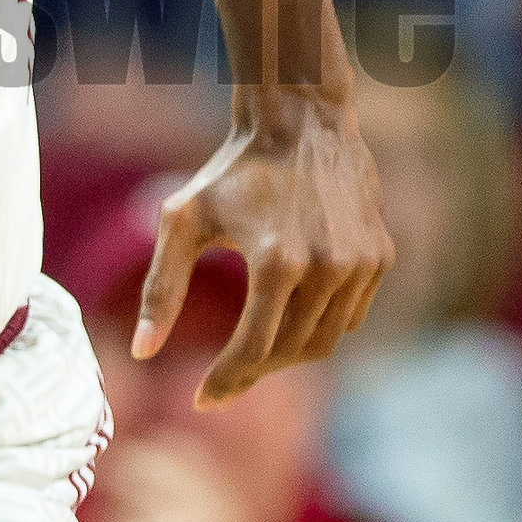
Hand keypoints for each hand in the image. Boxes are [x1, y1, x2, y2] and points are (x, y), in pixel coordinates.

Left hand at [136, 93, 391, 406]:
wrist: (300, 122)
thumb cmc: (232, 170)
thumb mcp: (182, 221)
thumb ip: (161, 288)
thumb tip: (142, 353)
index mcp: (276, 262)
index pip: (253, 349)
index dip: (225, 381)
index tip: (201, 400)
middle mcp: (327, 268)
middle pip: (290, 352)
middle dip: (253, 372)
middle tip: (223, 378)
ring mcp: (360, 264)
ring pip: (325, 341)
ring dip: (288, 356)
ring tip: (254, 352)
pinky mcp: (380, 257)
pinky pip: (350, 317)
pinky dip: (320, 329)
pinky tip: (289, 321)